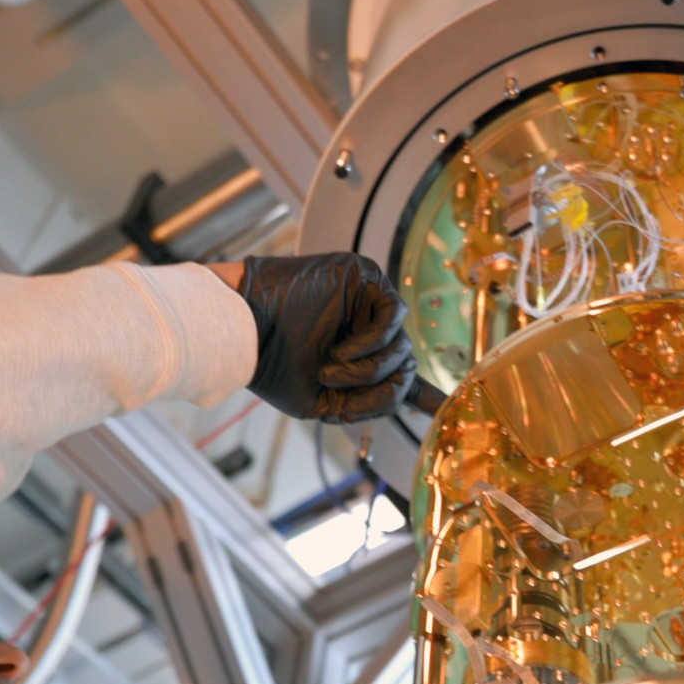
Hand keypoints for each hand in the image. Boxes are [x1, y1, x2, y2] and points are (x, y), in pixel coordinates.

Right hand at [235, 253, 415, 422]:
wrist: (243, 331)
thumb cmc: (271, 364)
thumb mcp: (322, 401)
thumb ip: (363, 402)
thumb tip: (403, 399)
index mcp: (355, 352)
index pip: (398, 369)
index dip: (422, 392)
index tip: (440, 406)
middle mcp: (364, 326)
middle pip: (404, 363)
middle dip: (379, 386)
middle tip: (337, 384)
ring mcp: (366, 299)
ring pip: (401, 346)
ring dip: (366, 370)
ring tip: (330, 369)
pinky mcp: (364, 276)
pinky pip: (392, 317)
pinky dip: (371, 344)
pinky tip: (342, 351)